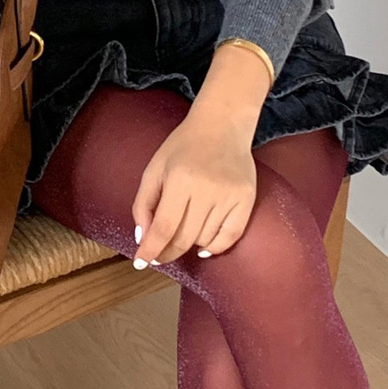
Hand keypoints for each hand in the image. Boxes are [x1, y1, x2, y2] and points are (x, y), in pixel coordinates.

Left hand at [131, 43, 270, 266]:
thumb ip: (144, 203)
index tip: (140, 262)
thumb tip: (143, 239)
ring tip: (182, 233)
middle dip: (167, 252)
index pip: (164, 227)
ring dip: (189, 244)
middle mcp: (207, 188)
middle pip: (184, 238)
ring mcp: (230, 195)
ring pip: (205, 239)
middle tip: (159, 255)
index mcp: (180, 179)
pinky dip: (215, 247)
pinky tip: (203, 246)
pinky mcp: (247, 199)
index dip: (151, 249)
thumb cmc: (183, 147)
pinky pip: (230, 237)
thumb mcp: (155, 168)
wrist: (222, 126)